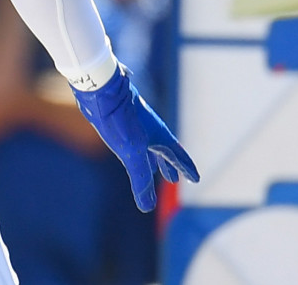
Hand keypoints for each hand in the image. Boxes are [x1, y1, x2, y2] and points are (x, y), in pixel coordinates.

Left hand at [71, 63, 198, 211]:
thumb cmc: (120, 121)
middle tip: (173, 179)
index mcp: (160, 136)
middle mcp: (151, 129)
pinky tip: (128, 150)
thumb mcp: (132, 155)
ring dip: (153, 159)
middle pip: (164, 151)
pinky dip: (137, 150)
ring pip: (149, 145)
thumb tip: (147, 207)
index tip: (196, 178)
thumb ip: (140, 180)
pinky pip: (135, 139)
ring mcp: (136, 124)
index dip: (186, 168)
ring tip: (154, 170)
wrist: (102, 90)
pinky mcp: (121, 120)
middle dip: (169, 166)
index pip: (178, 156)